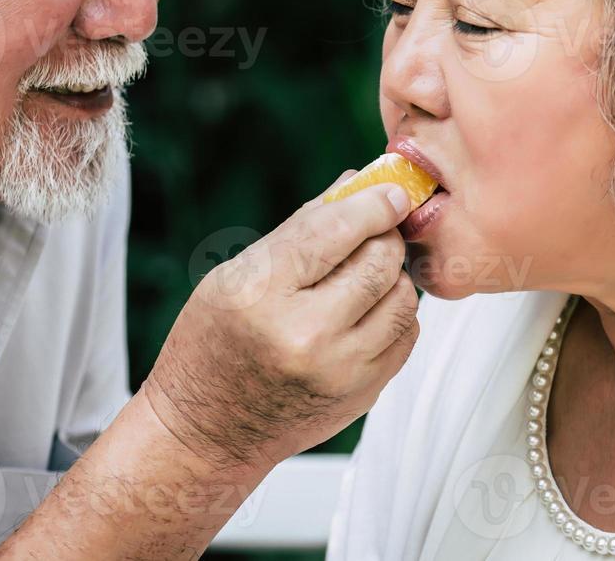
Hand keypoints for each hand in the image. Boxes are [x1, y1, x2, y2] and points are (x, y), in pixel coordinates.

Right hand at [142, 173, 420, 469]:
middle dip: (384, 237)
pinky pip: (406, 336)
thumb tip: (354, 184)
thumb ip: (300, 228)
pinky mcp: (363, 394)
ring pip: (403, 299)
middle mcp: (306, 336)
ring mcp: (340, 371)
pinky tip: (365, 312)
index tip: (390, 191)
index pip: (335, 231)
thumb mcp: (234, 275)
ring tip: (363, 274)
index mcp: (263, 296)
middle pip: (379, 262)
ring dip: (392, 277)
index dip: (372, 203)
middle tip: (372, 231)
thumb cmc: (211, 346)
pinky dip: (394, 314)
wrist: (208, 432)